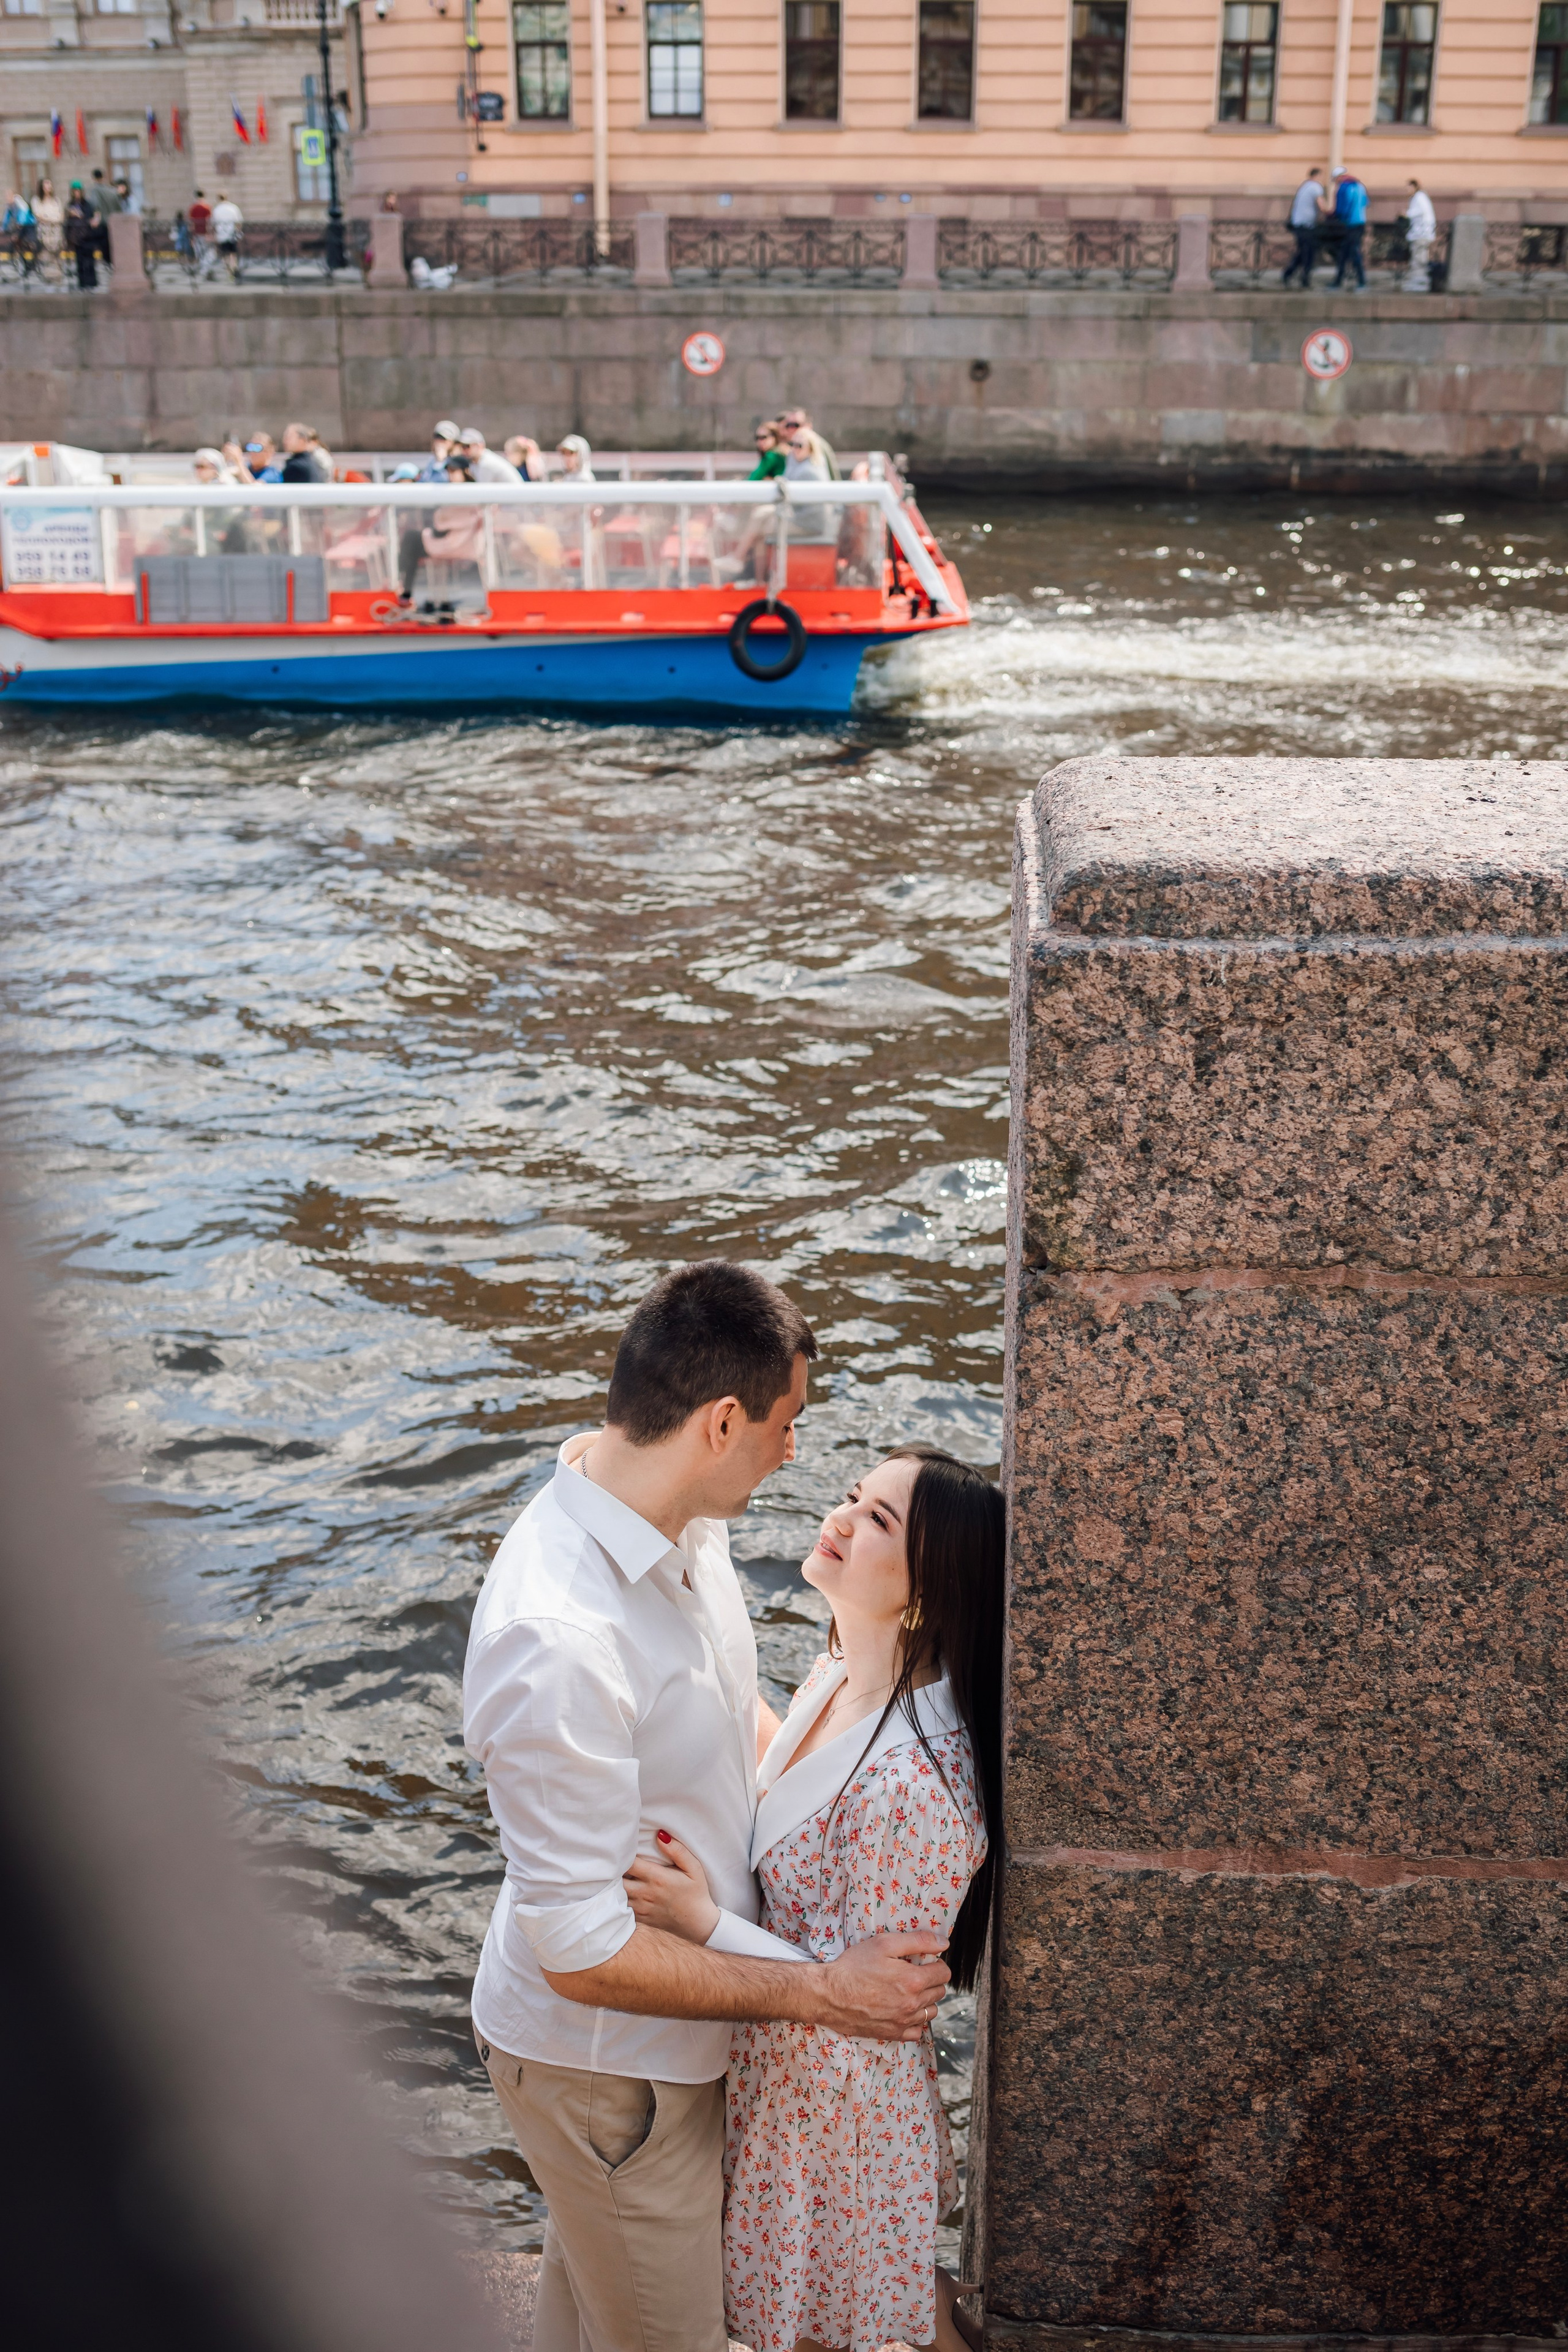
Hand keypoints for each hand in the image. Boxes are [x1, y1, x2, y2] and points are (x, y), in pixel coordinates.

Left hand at [623, 1830, 719, 1945]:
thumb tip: (660, 1835)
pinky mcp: (640, 1918)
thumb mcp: (693, 1868)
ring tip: (616, 1874)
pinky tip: (623, 1890)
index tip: (623, 1847)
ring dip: (615, 1884)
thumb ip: (677, 1851)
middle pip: (617, 1879)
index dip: (623, 1854)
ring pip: (616, 1894)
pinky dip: (619, 1898)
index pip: (629, 1863)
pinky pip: (621, 1907)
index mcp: (657, 1878)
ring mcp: (641, 1907)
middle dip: (615, 1870)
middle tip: (616, 1861)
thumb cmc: (696, 1892)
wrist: (698, 1923)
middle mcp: (645, 1893)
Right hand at [813, 1932, 948, 2042]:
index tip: (924, 1961)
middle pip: (939, 1992)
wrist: (829, 1995)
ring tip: (908, 1991)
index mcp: (913, 1980)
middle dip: (931, 1980)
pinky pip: (917, 2031)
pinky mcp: (893, 2034)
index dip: (936, 1964)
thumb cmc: (853, 1966)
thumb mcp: (884, 1943)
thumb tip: (944, 1943)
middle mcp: (912, 2004)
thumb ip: (918, 1941)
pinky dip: (914, 2021)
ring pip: (931, 2012)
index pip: (944, 1973)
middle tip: (913, 1973)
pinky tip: (902, 2010)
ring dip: (925, 2001)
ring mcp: (903, 2022)